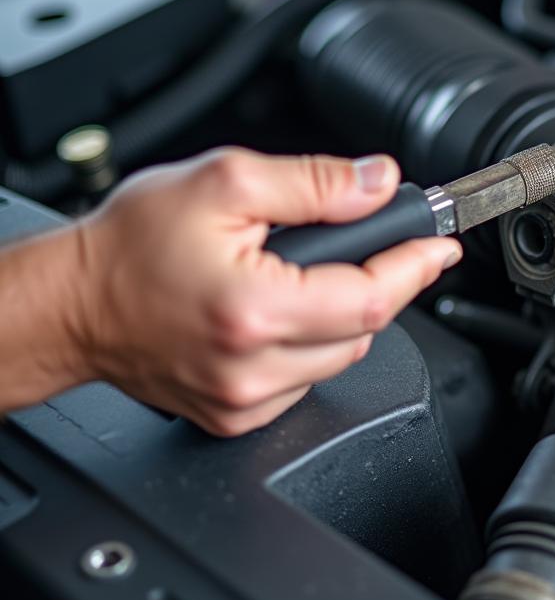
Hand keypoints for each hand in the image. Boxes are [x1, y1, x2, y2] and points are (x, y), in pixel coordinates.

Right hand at [72, 148, 461, 435]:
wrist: (72, 304)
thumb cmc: (130, 245)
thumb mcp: (225, 182)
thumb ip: (314, 183)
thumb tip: (379, 183)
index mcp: (256, 308)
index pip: (373, 297)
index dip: (415, 266)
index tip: (439, 246)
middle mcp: (254, 367)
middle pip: (365, 330)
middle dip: (378, 284)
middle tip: (368, 248)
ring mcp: (244, 400)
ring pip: (340, 359)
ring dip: (344, 316)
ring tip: (308, 277)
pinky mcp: (235, 417)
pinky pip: (305, 382)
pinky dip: (311, 347)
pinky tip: (280, 316)